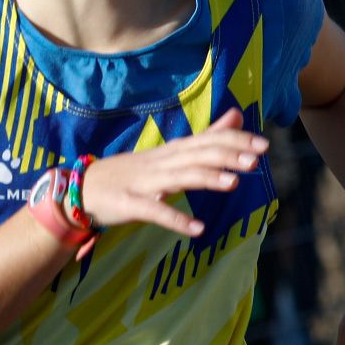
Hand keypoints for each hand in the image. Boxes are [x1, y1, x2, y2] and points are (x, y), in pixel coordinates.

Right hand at [76, 107, 267, 237]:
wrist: (81, 189)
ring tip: (233, 183)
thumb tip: (236, 116)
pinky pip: (154, 211)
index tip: (263, 145)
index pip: (207, 140)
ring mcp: (144, 182)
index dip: (235, 140)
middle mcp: (160, 162)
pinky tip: (197, 228)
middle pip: (197, 155)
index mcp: (172, 151)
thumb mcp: (170, 153)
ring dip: (206, 179)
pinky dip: (175, 219)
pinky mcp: (129, 204)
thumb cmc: (131, 173)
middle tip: (256, 160)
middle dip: (227, 156)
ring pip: (179, 177)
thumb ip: (205, 137)